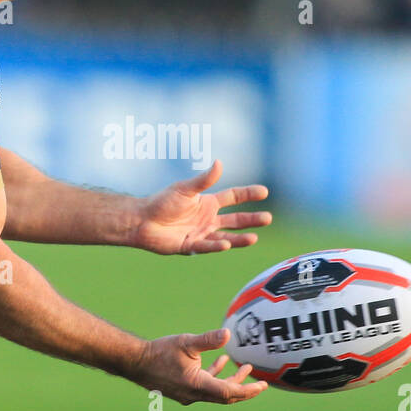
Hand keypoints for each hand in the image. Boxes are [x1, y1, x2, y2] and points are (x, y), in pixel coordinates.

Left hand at [132, 159, 271, 254]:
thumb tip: (219, 163)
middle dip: (252, 219)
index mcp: (208, 203)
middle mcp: (208, 219)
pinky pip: (206, 247)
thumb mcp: (185, 189)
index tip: (264, 192)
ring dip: (240, 238)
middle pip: (235, 220)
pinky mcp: (191, 247)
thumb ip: (204, 180)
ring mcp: (201, 234)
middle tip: (268, 218)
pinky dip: (216, 246)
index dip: (248, 195)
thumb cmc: (162, 202)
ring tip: (255, 238)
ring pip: (225, 237)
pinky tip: (226, 244)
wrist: (142, 220)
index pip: (233, 198)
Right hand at [133, 329, 267, 405]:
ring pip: (216, 391)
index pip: (230, 392)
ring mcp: (188, 395)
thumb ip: (208, 340)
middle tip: (261, 383)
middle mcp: (194, 395)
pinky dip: (215, 376)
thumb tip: (227, 334)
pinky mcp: (183, 390)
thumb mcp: (186, 342)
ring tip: (244, 367)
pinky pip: (205, 386)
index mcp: (197, 385)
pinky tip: (221, 361)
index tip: (263, 385)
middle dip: (244, 388)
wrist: (136, 362)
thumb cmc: (160, 351)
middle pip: (226, 396)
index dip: (248, 390)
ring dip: (230, 381)